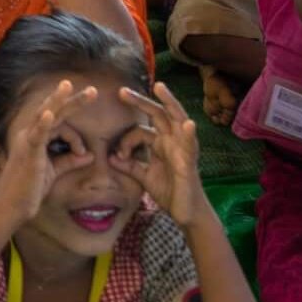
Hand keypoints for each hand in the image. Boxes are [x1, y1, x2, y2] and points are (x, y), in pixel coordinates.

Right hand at [0, 79, 97, 225]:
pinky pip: (36, 134)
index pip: (60, 125)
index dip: (75, 138)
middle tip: (93, 90)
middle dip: (73, 99)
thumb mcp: (55, 171)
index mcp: (37, 137)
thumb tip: (90, 155)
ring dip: (60, 100)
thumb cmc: (30, 189)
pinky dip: (42, 123)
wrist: (13, 206)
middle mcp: (30, 133)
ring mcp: (27, 140)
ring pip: (46, 114)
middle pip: (54, 110)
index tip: (82, 153)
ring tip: (69, 86)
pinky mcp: (28, 152)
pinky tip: (49, 114)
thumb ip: (70, 161)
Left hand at [116, 84, 206, 227]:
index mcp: (160, 144)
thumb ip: (130, 166)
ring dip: (169, 102)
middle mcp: (171, 141)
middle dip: (140, 102)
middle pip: (157, 114)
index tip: (118, 155)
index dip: (126, 140)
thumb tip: (111, 157)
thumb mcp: (144, 177)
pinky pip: (190, 146)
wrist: (186, 213)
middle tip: (121, 91)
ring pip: (176, 119)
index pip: (140, 130)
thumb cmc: (169, 192)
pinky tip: (188, 124)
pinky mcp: (189, 163)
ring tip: (160, 88)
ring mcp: (182, 149)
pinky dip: (190, 134)